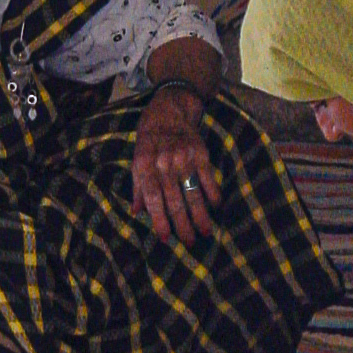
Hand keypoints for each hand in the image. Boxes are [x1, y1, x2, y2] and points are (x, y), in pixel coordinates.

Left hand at [131, 85, 220, 245]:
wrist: (168, 111)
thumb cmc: (149, 142)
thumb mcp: (137, 161)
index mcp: (145, 166)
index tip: (166, 238)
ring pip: (192, 192)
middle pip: (174, 199)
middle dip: (183, 224)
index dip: (159, 219)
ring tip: (206, 231)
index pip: (152, 198)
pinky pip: (208, 177)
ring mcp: (183, 157)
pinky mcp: (200, 152)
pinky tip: (216, 207)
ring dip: (201, 214)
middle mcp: (164, 162)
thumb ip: (137, 187)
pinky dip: (213, 193)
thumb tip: (136, 212)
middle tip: (190, 242)